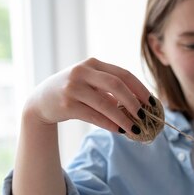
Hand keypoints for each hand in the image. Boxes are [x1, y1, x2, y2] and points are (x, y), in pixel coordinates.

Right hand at [25, 57, 150, 132]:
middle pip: (116, 85)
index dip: (140, 89)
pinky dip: (109, 124)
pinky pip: (94, 116)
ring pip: (106, 104)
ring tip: (135, 129)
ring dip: (123, 118)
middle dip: (134, 102)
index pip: (123, 74)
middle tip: (146, 116)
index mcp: (93, 64)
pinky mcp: (67, 104)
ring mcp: (73, 87)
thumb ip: (112, 90)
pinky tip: (120, 130)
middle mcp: (82, 72)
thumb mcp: (92, 83)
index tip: (152, 102)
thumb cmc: (75, 92)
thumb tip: (141, 105)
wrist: (41, 101)